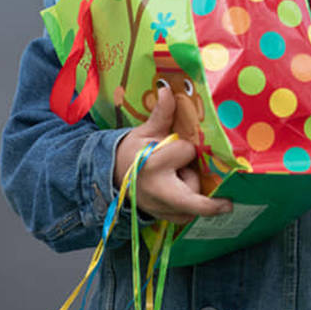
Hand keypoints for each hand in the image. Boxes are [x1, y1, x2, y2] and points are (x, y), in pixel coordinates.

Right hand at [113, 85, 231, 223]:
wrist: (113, 178)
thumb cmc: (132, 153)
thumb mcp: (145, 132)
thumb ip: (162, 114)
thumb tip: (167, 90)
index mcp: (153, 165)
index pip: (186, 151)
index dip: (183, 147)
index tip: (170, 145)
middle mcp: (159, 193)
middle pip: (197, 185)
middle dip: (195, 176)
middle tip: (181, 168)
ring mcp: (163, 210)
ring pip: (196, 200)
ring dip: (192, 188)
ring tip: (173, 178)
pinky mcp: (167, 219)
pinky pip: (192, 212)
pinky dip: (191, 201)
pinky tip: (176, 190)